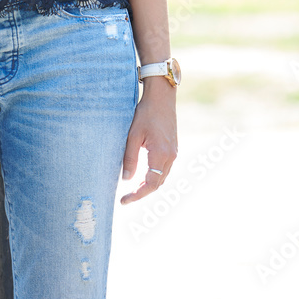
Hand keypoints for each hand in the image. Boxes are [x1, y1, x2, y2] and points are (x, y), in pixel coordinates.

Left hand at [120, 78, 177, 203]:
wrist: (162, 97)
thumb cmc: (146, 113)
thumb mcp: (133, 135)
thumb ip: (130, 159)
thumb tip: (126, 180)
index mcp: (161, 154)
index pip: (151, 184)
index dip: (137, 195)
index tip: (124, 200)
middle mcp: (171, 156)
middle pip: (158, 183)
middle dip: (142, 192)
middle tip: (126, 197)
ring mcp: (174, 152)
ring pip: (162, 177)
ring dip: (149, 185)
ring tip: (132, 189)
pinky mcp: (173, 148)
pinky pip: (165, 169)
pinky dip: (154, 176)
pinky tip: (143, 175)